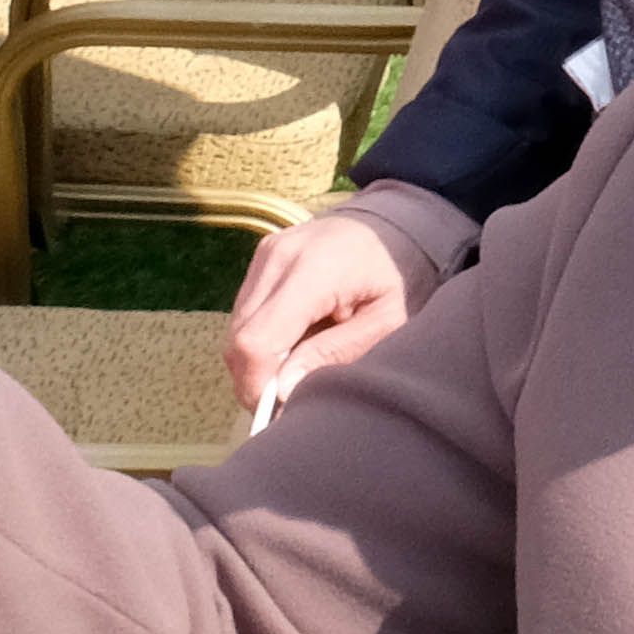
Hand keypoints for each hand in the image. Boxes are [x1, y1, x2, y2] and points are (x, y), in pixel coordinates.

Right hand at [222, 206, 419, 410]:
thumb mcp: (385, 321)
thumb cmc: (396, 275)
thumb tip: (282, 389)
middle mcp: (277, 258)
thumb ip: (335, 353)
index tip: (279, 411)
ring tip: (298, 366)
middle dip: (257, 380)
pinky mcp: (259, 258)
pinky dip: (261, 338)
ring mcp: (264, 255)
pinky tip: (293, 341)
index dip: (258, 385)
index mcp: (313, 271)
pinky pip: (244, 314)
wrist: (391, 223)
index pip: (257, 341)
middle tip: (290, 397)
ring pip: (237, 329)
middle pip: (240, 339)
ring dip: (258, 360)